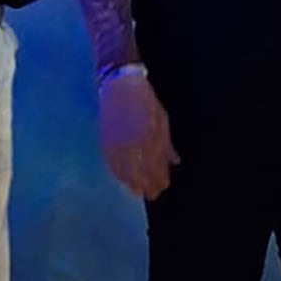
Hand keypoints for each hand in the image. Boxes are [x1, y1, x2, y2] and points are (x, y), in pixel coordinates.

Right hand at [99, 69, 177, 199]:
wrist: (120, 87)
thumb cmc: (145, 102)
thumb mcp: (162, 120)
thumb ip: (167, 144)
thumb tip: (174, 162)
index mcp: (151, 139)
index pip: (156, 168)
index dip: (160, 180)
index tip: (163, 187)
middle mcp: (134, 146)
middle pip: (141, 175)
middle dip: (147, 186)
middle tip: (151, 194)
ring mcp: (118, 145)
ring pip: (125, 173)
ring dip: (132, 184)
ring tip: (137, 190)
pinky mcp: (106, 143)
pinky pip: (111, 164)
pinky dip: (117, 174)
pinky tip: (122, 179)